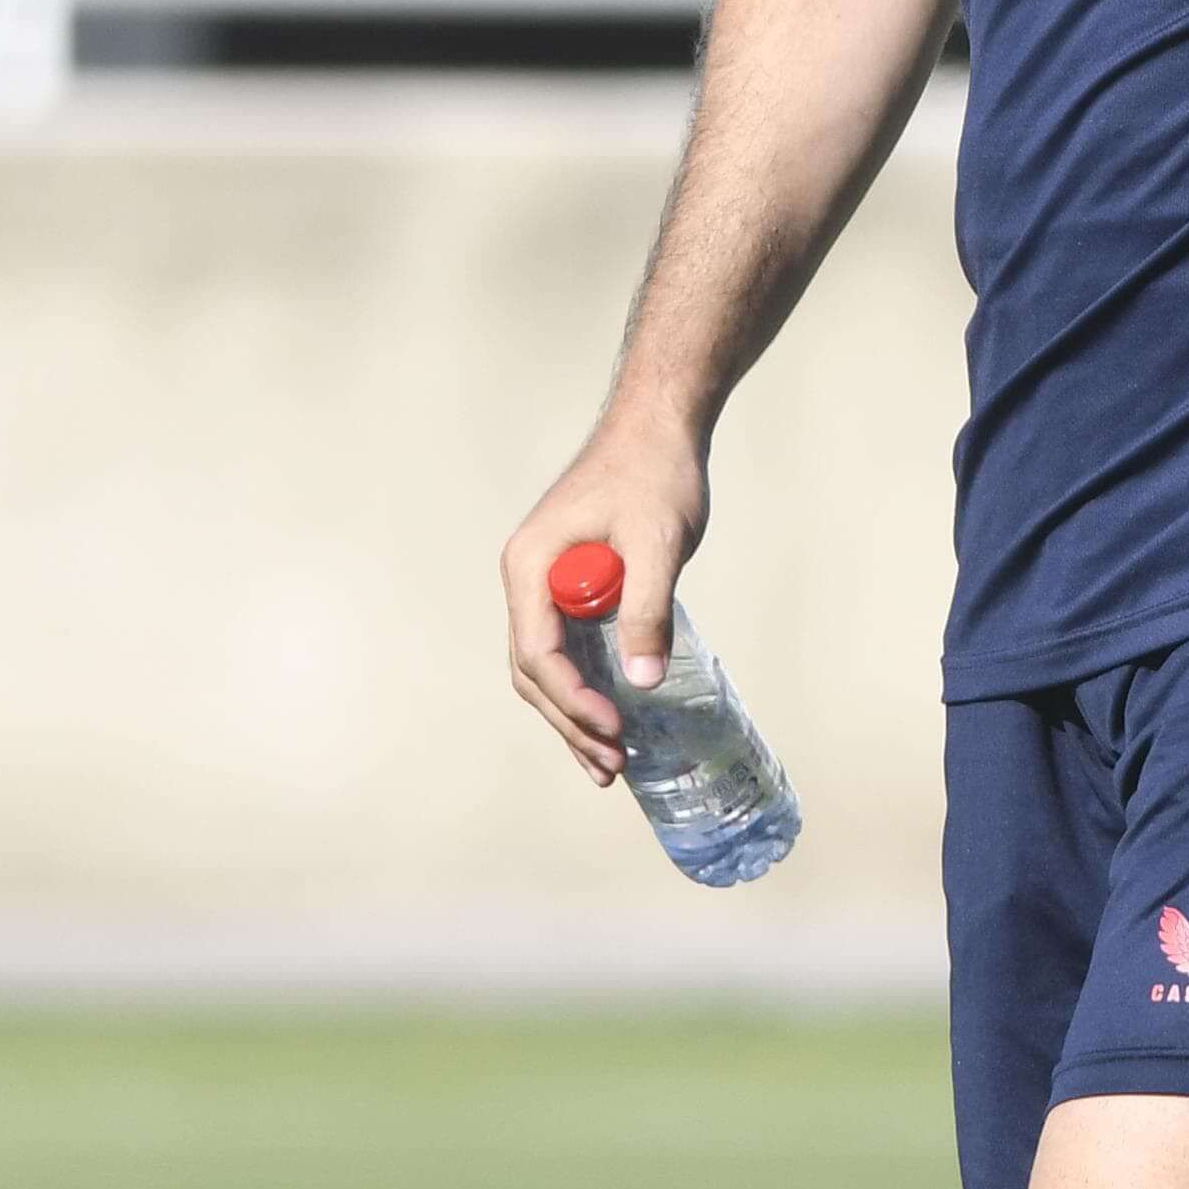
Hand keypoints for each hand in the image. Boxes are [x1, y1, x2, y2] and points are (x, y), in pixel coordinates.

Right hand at [499, 420, 710, 784]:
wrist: (660, 423)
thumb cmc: (656, 471)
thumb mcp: (658, 542)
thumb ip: (646, 609)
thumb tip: (642, 682)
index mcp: (531, 567)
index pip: (539, 654)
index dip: (575, 700)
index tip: (617, 727)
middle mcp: (528, 579)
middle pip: (535, 671)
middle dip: (570, 722)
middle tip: (613, 765)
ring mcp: (547, 583)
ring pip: (548, 665)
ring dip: (575, 714)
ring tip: (611, 762)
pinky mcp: (574, 583)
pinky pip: (570, 646)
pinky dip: (588, 685)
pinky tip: (614, 716)